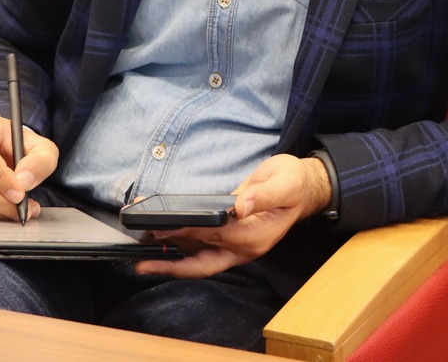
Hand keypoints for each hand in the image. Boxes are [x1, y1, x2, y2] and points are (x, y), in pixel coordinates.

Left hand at [134, 154, 330, 278]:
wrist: (304, 189)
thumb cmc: (294, 183)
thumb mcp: (284, 182)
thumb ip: (262, 194)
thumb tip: (240, 206)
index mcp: (256, 236)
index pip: (216, 237)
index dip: (189, 233)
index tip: (164, 227)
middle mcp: (245, 248)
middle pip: (203, 262)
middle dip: (172, 264)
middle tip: (142, 262)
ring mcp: (237, 248)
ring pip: (200, 261)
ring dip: (172, 260)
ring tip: (143, 255)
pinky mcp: (231, 242)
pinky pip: (203, 252)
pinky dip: (181, 250)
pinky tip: (163, 243)